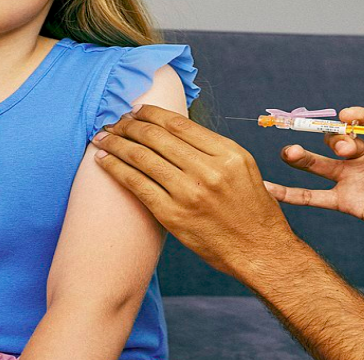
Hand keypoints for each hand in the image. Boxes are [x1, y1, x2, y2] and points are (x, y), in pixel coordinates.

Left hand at [92, 105, 298, 277]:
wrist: (261, 253)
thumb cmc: (252, 211)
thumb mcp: (244, 168)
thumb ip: (213, 148)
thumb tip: (175, 129)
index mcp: (227, 154)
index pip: (179, 123)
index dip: (151, 113)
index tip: (135, 110)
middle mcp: (208, 170)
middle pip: (156, 136)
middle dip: (129, 125)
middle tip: (114, 122)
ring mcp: (189, 193)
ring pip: (142, 157)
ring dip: (116, 144)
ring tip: (102, 138)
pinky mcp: (173, 215)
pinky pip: (136, 184)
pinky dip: (116, 169)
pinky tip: (104, 161)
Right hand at [272, 106, 363, 260]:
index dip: (355, 116)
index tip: (347, 116)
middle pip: (339, 140)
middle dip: (335, 140)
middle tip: (344, 149)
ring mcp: (355, 179)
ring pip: (320, 164)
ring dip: (302, 157)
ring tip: (288, 153)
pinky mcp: (348, 203)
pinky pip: (315, 197)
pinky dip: (291, 194)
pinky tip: (270, 189)